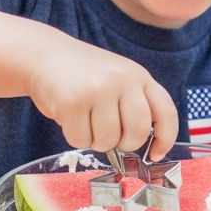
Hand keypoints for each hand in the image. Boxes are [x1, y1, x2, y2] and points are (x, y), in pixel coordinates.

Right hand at [27, 40, 176, 160]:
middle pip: (138, 132)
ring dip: (96, 141)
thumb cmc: (85, 76)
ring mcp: (98, 89)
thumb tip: (148, 146)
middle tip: (110, 137)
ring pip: (108, 140)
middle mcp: (122, 80)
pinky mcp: (72, 102)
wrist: (45, 56)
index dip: (165, 139)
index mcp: (139, 76)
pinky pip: (81, 139)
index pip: (165, 113)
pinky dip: (75, 138)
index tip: (155, 154)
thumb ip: (135, 104)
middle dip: (125, 144)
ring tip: (86, 122)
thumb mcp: (120, 79)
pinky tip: (70, 119)